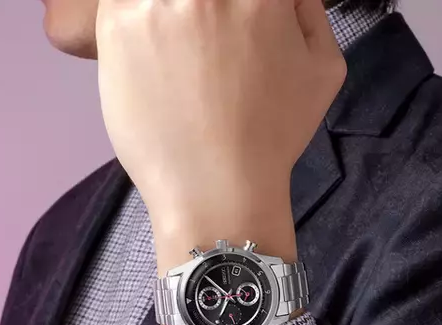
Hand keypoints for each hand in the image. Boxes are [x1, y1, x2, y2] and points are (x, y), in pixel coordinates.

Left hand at [95, 0, 346, 232]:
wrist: (218, 189)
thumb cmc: (273, 138)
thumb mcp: (323, 70)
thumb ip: (310, 11)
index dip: (238, 11)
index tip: (231, 31)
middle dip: (203, 14)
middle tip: (202, 53)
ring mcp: (158, 1)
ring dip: (165, 16)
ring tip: (175, 58)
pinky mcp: (117, 25)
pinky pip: (119, 3)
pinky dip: (132, 19)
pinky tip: (147, 55)